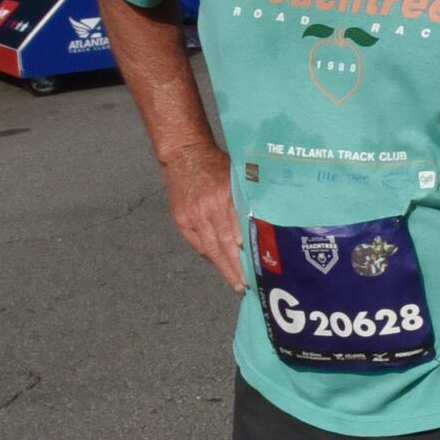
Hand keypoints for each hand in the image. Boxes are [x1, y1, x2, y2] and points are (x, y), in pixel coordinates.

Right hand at [164, 162, 242, 293]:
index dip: (244, 255)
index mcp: (224, 198)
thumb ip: (245, 202)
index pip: (237, 233)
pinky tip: (218, 262)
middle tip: (244, 286)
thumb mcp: (236, 178)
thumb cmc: (216, 164)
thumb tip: (258, 227)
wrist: (184, 154)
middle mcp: (207, 210)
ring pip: (209, 248)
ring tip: (234, 281)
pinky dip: (208, 254)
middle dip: (234, 269)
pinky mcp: (181, 218)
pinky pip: (196, 243)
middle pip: (223, 246)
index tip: (255, 270)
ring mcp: (192, 216)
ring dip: (222, 266)